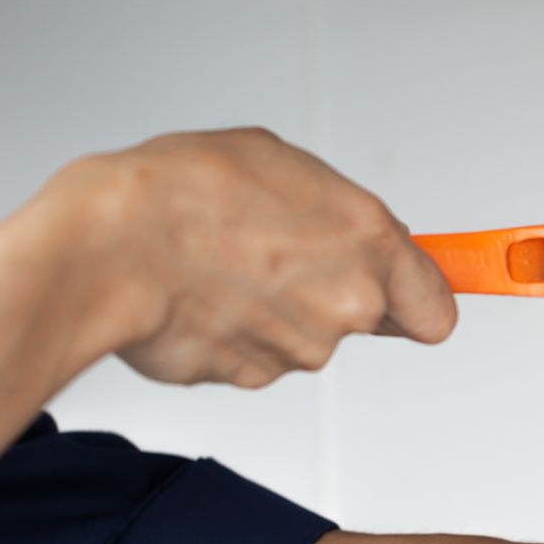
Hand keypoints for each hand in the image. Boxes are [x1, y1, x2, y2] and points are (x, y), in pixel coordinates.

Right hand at [47, 126, 456, 387]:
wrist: (106, 248)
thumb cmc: (183, 191)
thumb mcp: (282, 164)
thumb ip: (339, 214)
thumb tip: (356, 237)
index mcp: (370, 244)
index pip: (436, 308)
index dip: (422, 301)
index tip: (420, 298)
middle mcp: (347, 306)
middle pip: (363, 319)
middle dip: (329, 293)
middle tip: (275, 255)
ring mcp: (301, 350)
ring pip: (303, 337)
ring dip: (274, 310)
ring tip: (222, 265)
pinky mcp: (250, 379)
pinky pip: (253, 355)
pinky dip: (232, 334)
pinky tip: (199, 296)